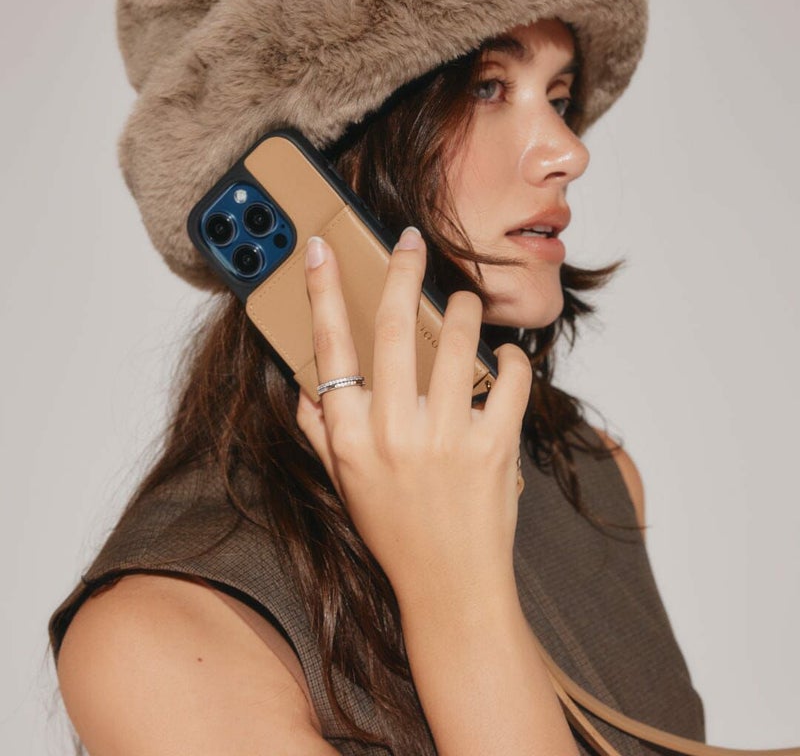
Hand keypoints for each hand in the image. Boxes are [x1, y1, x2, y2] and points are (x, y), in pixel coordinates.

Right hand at [295, 227, 531, 605]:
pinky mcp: (494, 448)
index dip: (323, 292)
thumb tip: (307, 382)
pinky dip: (513, 358)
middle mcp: (394, 432)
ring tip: (466, 303)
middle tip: (413, 241)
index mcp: (351, 437)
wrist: (450, 586)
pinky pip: (511, 379)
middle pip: (394, 328)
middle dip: (404, 271)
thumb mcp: (343, 483)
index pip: (329, 348)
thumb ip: (321, 431)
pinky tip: (507, 359)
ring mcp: (447, 439)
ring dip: (464, 309)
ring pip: (458, 341)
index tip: (324, 249)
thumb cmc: (394, 531)